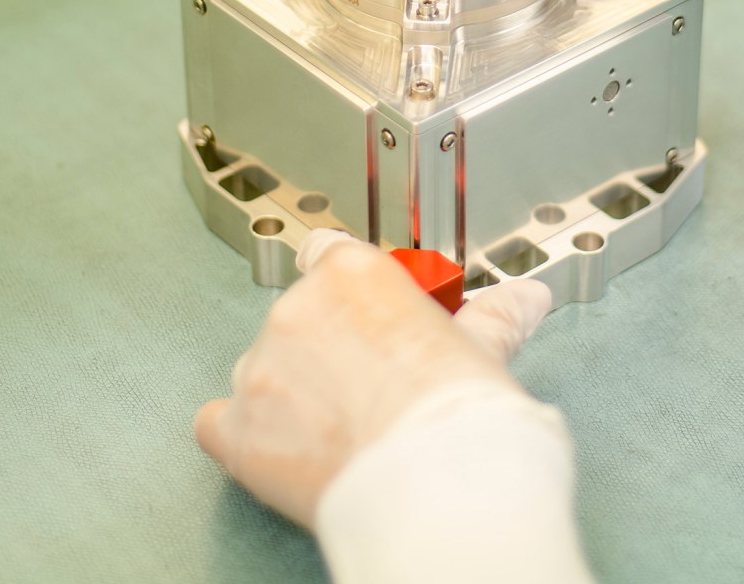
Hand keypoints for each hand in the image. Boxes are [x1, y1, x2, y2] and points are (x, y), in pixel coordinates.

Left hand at [194, 232, 553, 526]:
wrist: (439, 489)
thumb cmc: (462, 417)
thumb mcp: (484, 351)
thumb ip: (493, 318)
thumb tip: (527, 299)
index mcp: (353, 275)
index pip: (327, 254)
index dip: (346, 290)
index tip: (363, 315)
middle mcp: (297, 310)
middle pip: (298, 317)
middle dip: (328, 350)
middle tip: (370, 390)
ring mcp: (260, 369)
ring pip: (262, 370)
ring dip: (290, 393)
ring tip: (342, 432)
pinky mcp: (238, 431)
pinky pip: (217, 423)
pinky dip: (243, 434)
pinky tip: (282, 450)